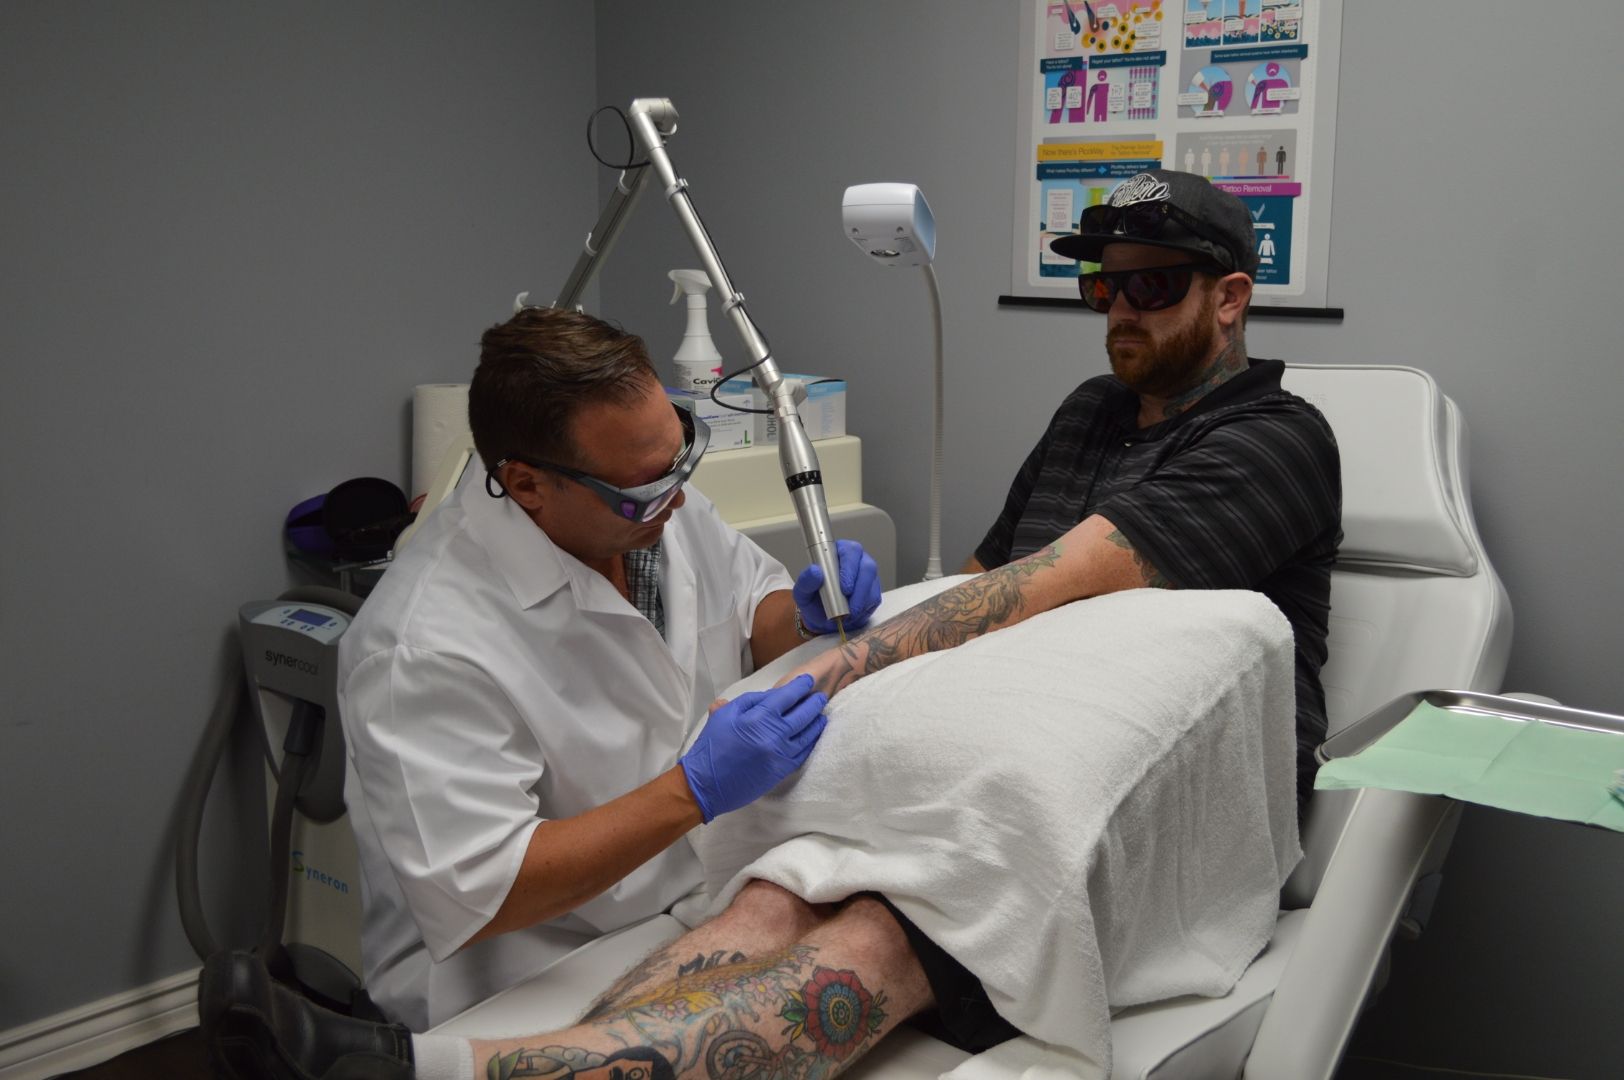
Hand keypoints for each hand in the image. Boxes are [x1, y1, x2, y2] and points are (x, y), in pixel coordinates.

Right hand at [679, 675, 828, 822]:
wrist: (706, 783)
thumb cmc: (712, 746)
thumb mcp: (725, 715)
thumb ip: (749, 701)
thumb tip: (771, 695)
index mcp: (758, 717)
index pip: (786, 696)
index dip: (800, 686)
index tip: (808, 681)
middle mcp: (774, 734)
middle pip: (803, 715)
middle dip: (814, 703)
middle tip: (821, 697)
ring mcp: (780, 754)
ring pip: (807, 735)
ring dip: (816, 723)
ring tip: (821, 716)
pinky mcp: (782, 770)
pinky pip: (802, 753)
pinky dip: (810, 742)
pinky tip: (812, 736)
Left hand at [792, 539, 881, 633]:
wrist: (822, 616)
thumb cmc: (813, 599)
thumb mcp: (802, 591)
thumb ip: (806, 580)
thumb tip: (815, 571)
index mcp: (838, 553)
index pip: (850, 551)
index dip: (849, 568)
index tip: (844, 587)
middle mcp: (857, 560)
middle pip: (867, 567)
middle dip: (860, 587)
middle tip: (850, 605)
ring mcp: (867, 575)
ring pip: (873, 583)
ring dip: (862, 601)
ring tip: (849, 614)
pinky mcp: (873, 591)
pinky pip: (875, 597)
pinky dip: (865, 608)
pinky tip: (854, 615)